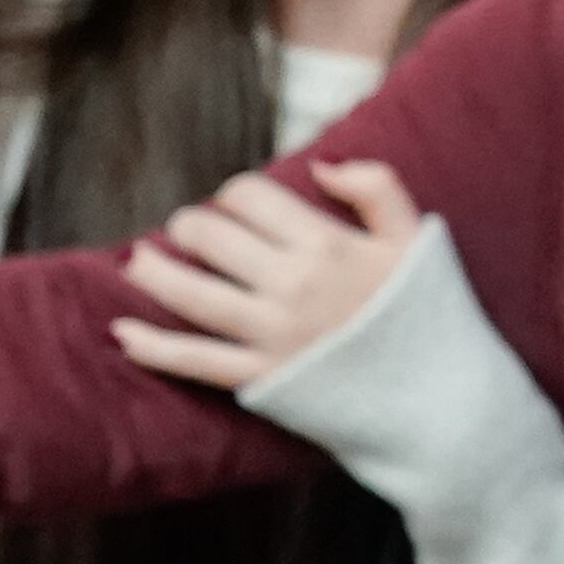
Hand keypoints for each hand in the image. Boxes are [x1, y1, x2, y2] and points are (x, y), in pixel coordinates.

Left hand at [111, 157, 426, 393]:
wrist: (440, 397)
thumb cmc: (429, 314)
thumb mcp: (417, 237)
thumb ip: (377, 187)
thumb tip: (319, 165)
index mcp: (326, 244)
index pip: (251, 198)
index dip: (234, 195)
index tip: (236, 207)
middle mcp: (291, 286)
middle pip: (212, 240)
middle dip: (190, 227)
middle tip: (188, 231)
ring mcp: (272, 335)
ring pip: (192, 296)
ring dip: (153, 273)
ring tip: (138, 262)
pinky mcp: (263, 379)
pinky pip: (196, 361)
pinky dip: (154, 348)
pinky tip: (123, 334)